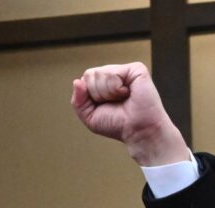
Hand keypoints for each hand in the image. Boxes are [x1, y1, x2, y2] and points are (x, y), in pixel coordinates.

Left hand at [70, 62, 187, 165]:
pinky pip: (113, 74)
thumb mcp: (90, 116)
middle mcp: (114, 74)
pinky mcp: (136, 69)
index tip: (104, 106)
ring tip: (123, 99)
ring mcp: (125, 70)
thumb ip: (78, 101)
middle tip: (115, 103)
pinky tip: (128, 93)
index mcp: (103, 83)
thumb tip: (76, 81)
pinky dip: (116, 89)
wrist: (138, 131)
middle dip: (97, 95)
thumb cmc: (118, 125)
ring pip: (99, 74)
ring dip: (108, 94)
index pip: (84, 79)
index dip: (89, 97)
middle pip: (89, 75)